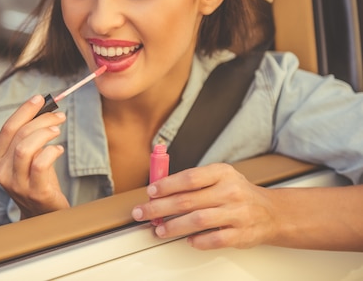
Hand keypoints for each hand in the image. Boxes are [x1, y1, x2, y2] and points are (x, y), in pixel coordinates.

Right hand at [0, 94, 68, 218]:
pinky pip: (40, 165)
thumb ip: (28, 135)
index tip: (40, 98)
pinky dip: (51, 152)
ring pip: (25, 148)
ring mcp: (16, 184)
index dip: (24, 111)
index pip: (7, 128)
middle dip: (41, 119)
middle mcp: (1, 172)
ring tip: (58, 130)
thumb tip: (42, 106)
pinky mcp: (34, 193)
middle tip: (58, 115)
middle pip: (19, 135)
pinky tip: (59, 150)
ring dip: (44, 133)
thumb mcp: (27, 157)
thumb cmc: (37, 180)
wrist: (43, 214)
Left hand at [131, 163, 277, 248]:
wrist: (271, 212)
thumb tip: (160, 189)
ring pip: (197, 220)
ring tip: (160, 230)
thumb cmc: (237, 193)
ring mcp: (237, 213)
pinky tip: (187, 240)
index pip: (189, 178)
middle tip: (143, 212)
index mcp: (222, 173)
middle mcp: (230, 191)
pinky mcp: (241, 234)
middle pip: (187, 200)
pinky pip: (214, 239)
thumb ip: (193, 182)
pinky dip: (198, 241)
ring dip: (174, 226)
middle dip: (160, 208)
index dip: (166, 185)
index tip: (151, 192)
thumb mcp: (219, 177)